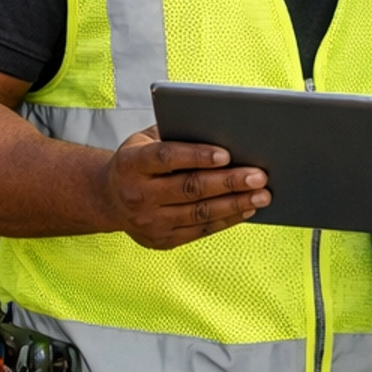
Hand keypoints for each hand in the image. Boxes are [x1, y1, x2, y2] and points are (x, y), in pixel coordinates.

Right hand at [99, 130, 269, 249]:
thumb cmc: (139, 160)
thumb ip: (176, 133)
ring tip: (262, 195)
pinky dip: (226, 220)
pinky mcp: (160, 241)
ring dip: (235, 204)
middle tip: (259, 175)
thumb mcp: (146, 140)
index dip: (196, 155)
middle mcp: (136, 195)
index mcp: (131, 163)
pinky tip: (246, 209)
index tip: (226, 154)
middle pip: (189, 188)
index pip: (165, 157)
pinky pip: (199, 231)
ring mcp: (148, 222)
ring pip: (198, 213)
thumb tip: (223, 130)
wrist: (108, 198)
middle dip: (228, 182)